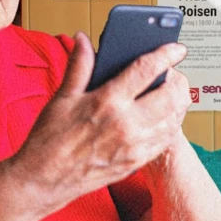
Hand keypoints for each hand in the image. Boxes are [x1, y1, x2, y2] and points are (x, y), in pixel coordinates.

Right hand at [11, 33, 192, 211]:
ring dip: (179, 102)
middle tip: (175, 72)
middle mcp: (125, 124)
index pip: (147, 69)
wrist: (42, 181)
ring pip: (173, 118)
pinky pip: (166, 139)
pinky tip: (166, 116)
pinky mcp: (136, 162)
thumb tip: (82, 39)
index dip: (166, 54)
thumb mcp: (63, 97)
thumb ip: (79, 65)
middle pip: (169, 94)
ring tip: (174, 91)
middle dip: (178, 79)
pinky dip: (172, 124)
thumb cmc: (49, 140)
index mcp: (107, 101)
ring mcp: (133, 146)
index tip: (176, 48)